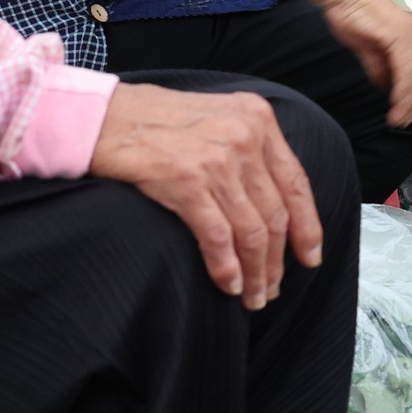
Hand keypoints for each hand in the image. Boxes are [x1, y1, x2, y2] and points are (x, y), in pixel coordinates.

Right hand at [88, 83, 322, 307]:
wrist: (101, 115)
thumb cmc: (154, 120)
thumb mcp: (217, 117)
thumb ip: (248, 146)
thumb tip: (271, 199)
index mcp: (258, 119)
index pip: (296, 183)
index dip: (307, 226)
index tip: (310, 257)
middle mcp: (244, 136)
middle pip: (275, 214)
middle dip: (277, 260)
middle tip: (273, 288)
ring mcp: (216, 159)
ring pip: (251, 230)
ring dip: (256, 272)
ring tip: (253, 296)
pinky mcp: (185, 180)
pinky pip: (218, 236)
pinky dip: (227, 267)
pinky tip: (229, 285)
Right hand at [319, 0, 411, 124]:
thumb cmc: (350, 14)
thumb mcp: (366, 46)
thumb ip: (378, 65)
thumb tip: (384, 84)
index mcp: (410, 34)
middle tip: (410, 119)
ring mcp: (408, 34)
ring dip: (409, 101)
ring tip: (400, 118)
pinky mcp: (397, 35)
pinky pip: (405, 69)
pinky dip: (403, 89)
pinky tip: (397, 103)